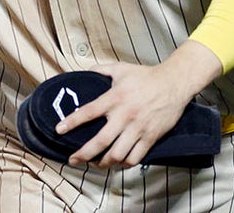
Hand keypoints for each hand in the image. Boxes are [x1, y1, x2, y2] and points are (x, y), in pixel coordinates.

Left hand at [55, 60, 205, 168]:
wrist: (174, 83)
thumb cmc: (146, 76)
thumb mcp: (120, 69)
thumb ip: (100, 70)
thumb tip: (86, 71)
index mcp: (114, 98)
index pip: (87, 112)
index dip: (72, 122)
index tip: (59, 131)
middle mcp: (124, 116)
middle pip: (100, 141)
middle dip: (84, 154)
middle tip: (73, 160)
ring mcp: (138, 129)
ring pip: (118, 154)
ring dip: (104, 163)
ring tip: (95, 164)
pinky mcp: (151, 137)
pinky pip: (136, 157)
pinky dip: (125, 164)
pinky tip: (118, 163)